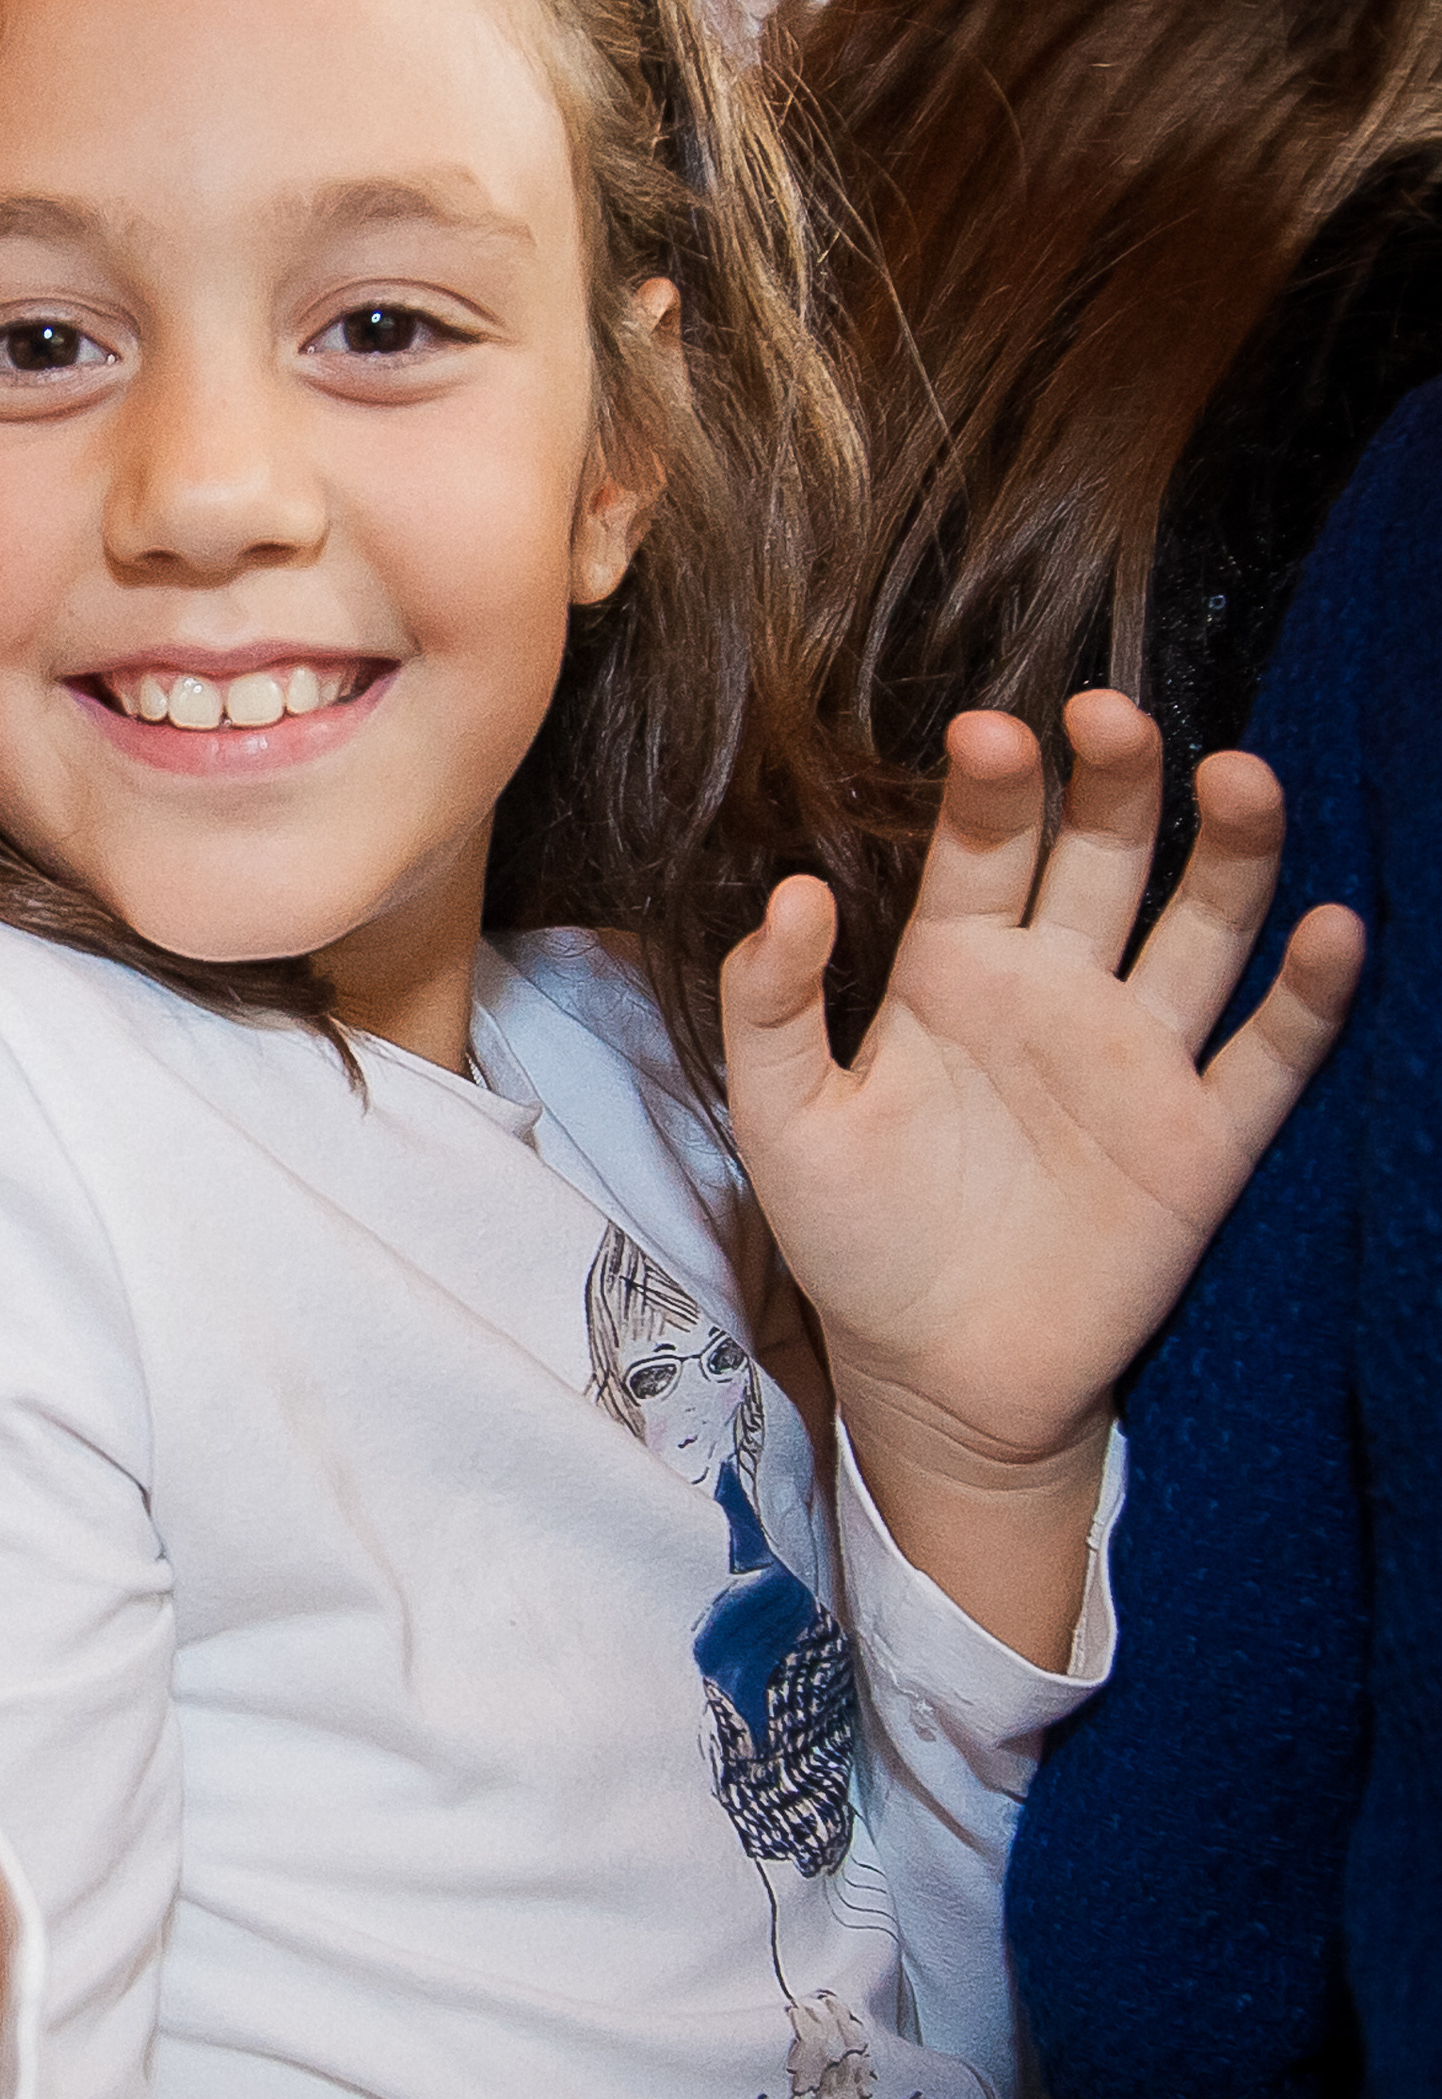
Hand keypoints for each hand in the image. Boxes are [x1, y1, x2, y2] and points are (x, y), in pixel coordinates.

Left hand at [721, 695, 1360, 1649]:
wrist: (933, 1382)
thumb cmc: (853, 1243)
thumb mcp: (782, 1126)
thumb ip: (768, 1009)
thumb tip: (792, 893)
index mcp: (954, 971)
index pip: (984, 848)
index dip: (994, 788)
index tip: (990, 732)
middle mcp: (1059, 990)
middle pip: (1105, 854)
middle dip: (1115, 781)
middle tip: (1110, 716)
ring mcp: (1140, 1058)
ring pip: (1205, 926)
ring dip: (1231, 850)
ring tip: (1240, 777)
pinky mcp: (1205, 1140)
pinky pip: (1270, 1053)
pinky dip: (1307, 993)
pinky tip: (1329, 928)